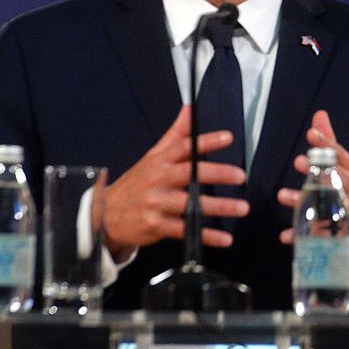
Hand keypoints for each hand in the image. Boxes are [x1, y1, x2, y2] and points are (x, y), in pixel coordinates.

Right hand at [100, 105, 247, 259]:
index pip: (184, 147)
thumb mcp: (153, 156)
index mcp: (159, 161)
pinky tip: (225, 239)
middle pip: (190, 174)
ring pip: (191, 204)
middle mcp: (158, 180)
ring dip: (219, 207)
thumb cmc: (136, 183)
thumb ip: (176, 134)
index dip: (206, 141)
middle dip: (217, 174)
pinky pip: (185, 231)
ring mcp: (156, 204)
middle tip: (241, 176)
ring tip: (243, 208)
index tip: (228, 137)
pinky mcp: (155, 226)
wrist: (105, 215)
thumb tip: (191, 109)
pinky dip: (206, 236)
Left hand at [276, 110, 348, 251]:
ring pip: (329, 210)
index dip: (328, 146)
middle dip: (320, 172)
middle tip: (298, 161)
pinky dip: (303, 237)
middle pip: (340, 183)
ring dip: (304, 203)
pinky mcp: (345, 238)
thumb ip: (331, 145)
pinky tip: (286, 234)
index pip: (344, 158)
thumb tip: (319, 115)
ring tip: (283, 195)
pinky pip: (322, 238)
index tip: (310, 134)